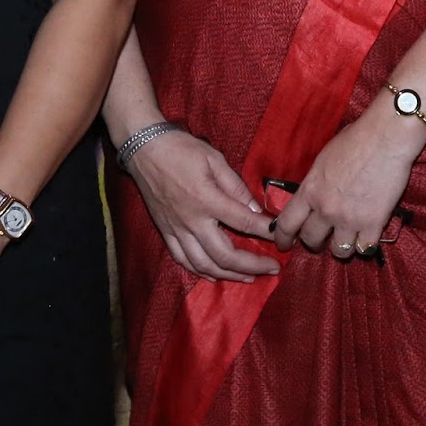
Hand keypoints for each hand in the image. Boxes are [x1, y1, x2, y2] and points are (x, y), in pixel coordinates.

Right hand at [127, 131, 277, 282]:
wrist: (144, 147)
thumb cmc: (180, 148)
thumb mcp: (213, 158)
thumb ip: (235, 185)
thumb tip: (255, 209)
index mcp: (206, 199)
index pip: (243, 222)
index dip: (265, 231)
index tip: (280, 237)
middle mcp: (192, 220)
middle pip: (225, 255)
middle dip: (252, 266)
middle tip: (272, 268)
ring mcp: (177, 228)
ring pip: (204, 264)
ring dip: (229, 275)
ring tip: (249, 278)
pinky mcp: (165, 230)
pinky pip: (183, 260)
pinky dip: (201, 271)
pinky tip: (215, 274)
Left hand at [272, 107, 417, 258]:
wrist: (384, 138)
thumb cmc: (354, 140)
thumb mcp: (323, 160)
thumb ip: (315, 183)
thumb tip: (313, 196)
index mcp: (310, 189)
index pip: (287, 222)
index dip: (283, 237)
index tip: (284, 244)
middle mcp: (325, 208)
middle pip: (311, 240)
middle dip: (314, 243)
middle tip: (320, 240)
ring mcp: (349, 219)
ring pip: (339, 251)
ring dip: (341, 247)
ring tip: (346, 239)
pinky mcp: (373, 224)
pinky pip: (364, 249)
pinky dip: (365, 245)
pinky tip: (366, 236)